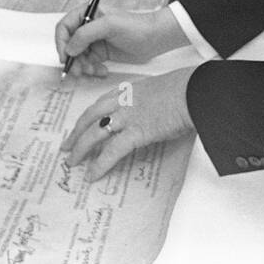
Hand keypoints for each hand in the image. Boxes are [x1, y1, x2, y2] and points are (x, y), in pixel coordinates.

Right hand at [55, 6, 188, 78]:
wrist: (155, 38)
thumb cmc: (135, 26)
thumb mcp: (109, 25)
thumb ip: (85, 34)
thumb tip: (69, 48)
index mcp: (87, 13)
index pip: (64, 27)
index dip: (61, 42)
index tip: (65, 57)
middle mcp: (88, 27)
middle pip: (69, 45)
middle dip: (73, 59)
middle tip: (78, 71)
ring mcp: (94, 41)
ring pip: (78, 58)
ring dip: (83, 67)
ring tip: (94, 71)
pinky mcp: (101, 53)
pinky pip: (89, 64)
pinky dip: (92, 70)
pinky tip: (103, 71)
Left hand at [61, 67, 196, 180]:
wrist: (196, 91)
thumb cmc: (187, 88)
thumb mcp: (163, 88)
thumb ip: (151, 100)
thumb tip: (154, 112)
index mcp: (129, 89)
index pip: (101, 103)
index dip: (89, 116)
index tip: (82, 124)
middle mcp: (123, 101)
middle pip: (90, 117)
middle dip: (76, 132)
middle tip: (66, 145)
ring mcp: (128, 116)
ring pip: (94, 133)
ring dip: (80, 148)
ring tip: (72, 162)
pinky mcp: (137, 133)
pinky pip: (112, 151)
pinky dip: (100, 164)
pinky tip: (92, 175)